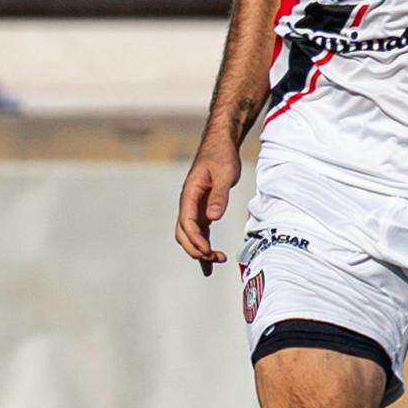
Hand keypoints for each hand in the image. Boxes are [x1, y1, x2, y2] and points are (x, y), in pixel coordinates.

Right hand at [174, 137, 240, 273]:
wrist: (220, 145)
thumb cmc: (221, 157)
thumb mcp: (224, 174)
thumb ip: (219, 196)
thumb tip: (213, 218)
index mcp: (190, 193)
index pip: (187, 221)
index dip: (196, 238)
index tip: (208, 251)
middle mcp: (188, 203)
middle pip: (183, 232)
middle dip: (195, 248)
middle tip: (213, 259)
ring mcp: (194, 207)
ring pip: (189, 235)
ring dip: (199, 250)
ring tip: (216, 262)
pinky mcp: (202, 210)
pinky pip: (199, 232)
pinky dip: (204, 246)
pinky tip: (211, 259)